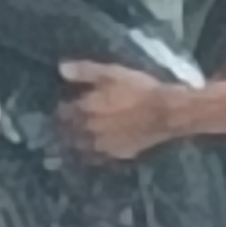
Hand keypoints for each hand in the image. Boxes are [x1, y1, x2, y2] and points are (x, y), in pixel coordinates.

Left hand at [60, 59, 177, 160]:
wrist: (165, 112)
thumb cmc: (138, 89)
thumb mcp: (111, 73)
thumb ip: (84, 71)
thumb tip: (60, 69)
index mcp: (85, 109)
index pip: (63, 112)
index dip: (61, 110)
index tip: (61, 108)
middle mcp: (90, 129)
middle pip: (69, 133)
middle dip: (65, 129)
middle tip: (63, 127)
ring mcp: (103, 144)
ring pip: (82, 147)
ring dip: (76, 144)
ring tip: (74, 141)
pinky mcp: (118, 153)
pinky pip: (99, 157)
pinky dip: (93, 155)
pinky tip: (95, 152)